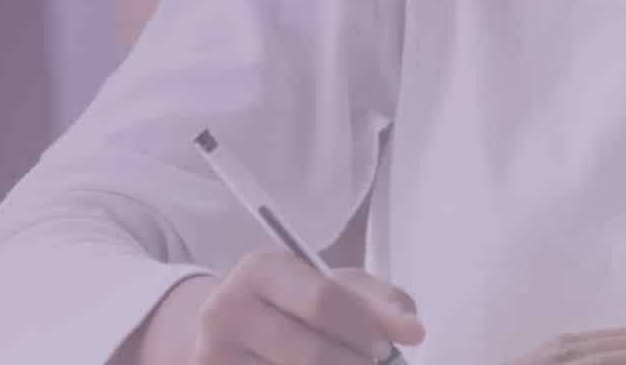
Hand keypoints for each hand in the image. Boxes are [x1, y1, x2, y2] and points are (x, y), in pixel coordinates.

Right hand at [135, 249, 425, 364]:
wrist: (230, 328)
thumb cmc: (293, 304)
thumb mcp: (334, 287)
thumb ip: (378, 303)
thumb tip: (413, 331)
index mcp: (260, 270)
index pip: (322, 301)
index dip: (363, 331)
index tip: (386, 350)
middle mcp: (225, 310)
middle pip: (310, 353)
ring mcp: (212, 354)